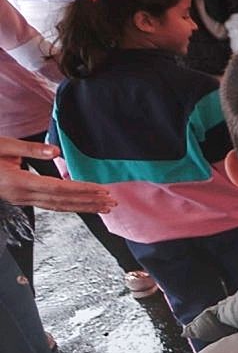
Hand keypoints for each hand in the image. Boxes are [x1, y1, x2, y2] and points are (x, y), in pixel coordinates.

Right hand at [0, 138, 114, 212]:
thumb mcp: (1, 145)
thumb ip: (29, 149)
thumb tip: (55, 152)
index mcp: (17, 182)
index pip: (57, 189)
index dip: (81, 190)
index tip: (101, 190)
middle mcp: (21, 195)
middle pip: (61, 201)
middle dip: (88, 202)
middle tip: (111, 202)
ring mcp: (20, 199)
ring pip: (57, 206)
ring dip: (82, 206)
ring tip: (104, 206)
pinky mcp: (20, 197)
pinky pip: (49, 204)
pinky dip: (68, 204)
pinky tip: (82, 204)